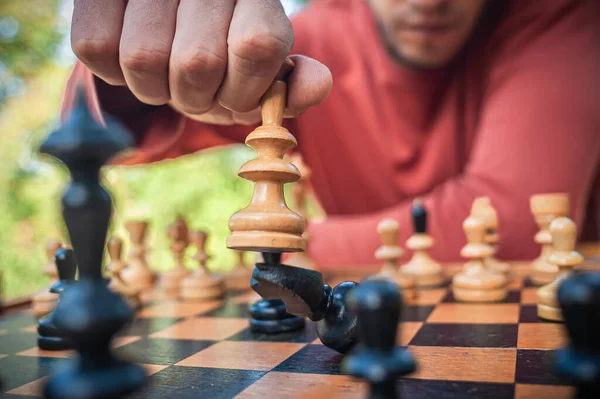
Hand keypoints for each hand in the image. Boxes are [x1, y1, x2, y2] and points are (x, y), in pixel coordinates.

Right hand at [71, 0, 331, 124]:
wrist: (173, 23)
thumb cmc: (227, 57)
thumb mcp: (266, 73)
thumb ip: (293, 84)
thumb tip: (315, 86)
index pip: (258, 47)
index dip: (245, 91)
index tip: (238, 96)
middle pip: (196, 63)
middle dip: (197, 99)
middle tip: (198, 92)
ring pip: (143, 59)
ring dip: (156, 89)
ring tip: (166, 76)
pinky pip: (96, 49)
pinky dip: (116, 74)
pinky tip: (133, 59)